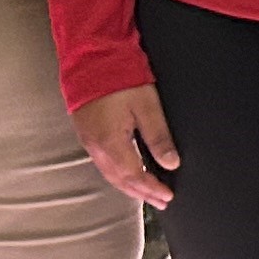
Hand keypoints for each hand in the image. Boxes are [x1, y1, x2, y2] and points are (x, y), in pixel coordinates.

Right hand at [71, 84, 178, 205]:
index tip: (168, 196)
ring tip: (146, 194)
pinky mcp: (86, 133)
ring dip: (129, 187)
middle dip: (142, 193)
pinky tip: (126, 174)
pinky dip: (118, 174)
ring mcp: (88, 140)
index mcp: (111, 142)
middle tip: (161, 202)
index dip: (152, 189)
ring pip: (109, 174)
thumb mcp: (147, 105)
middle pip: (120, 180)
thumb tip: (171, 163)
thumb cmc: (118, 77)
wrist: (90, 57)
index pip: (134, 176)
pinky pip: (102, 163)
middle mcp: (96, 146)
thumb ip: (159, 136)